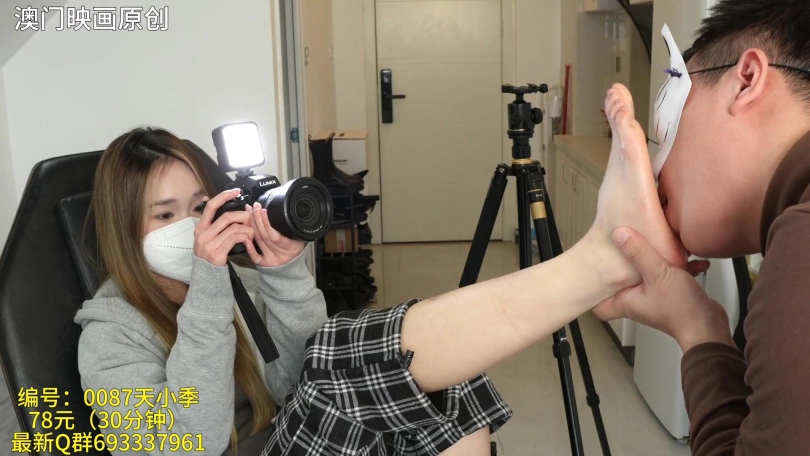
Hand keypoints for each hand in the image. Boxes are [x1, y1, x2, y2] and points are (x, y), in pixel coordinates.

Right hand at [193, 188, 254, 265]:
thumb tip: (208, 198)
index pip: (211, 207)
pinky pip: (235, 239)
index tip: (236, 191)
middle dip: (242, 215)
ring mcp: (209, 244)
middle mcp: (203, 234)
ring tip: (251, 231)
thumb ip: (210, 221)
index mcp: (200, 227)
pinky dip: (244, 236)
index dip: (223, 196)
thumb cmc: (209, 252)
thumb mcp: (205, 236)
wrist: (206, 274)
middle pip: (227, 217)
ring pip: (233, 228)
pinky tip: (248, 238)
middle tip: (250, 218)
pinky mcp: (217, 253)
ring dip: (246, 228)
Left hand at [243, 202, 305, 266]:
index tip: (263, 210)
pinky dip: (250, 250)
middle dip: (258, 220)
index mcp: (291, 246)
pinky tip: (246, 240)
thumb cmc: (296, 247)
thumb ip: (293, 228)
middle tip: (254, 207)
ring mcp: (271, 258)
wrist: (295, 264)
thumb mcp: (300, 237)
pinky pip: (256, 258)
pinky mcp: (265, 263)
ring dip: (252, 227)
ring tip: (249, 213)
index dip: (267, 223)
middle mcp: (280, 253)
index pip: (275, 235)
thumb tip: (283, 212)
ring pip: (259, 241)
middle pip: (265, 236)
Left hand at [593, 227, 734, 352]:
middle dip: (625, 265)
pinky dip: (681, 267)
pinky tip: (692, 259)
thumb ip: (639, 253)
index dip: (594, 289)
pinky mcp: (675, 295)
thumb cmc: (682, 310)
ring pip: (649, 275)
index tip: (592, 270)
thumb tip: (620, 234)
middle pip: (623, 281)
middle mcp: (638, 301)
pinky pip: (672, 276)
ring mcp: (656, 298)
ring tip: (660, 245)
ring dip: (657, 261)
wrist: (710, 328)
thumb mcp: (658, 273)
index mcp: (626, 301)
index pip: (598, 303)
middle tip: (622, 248)